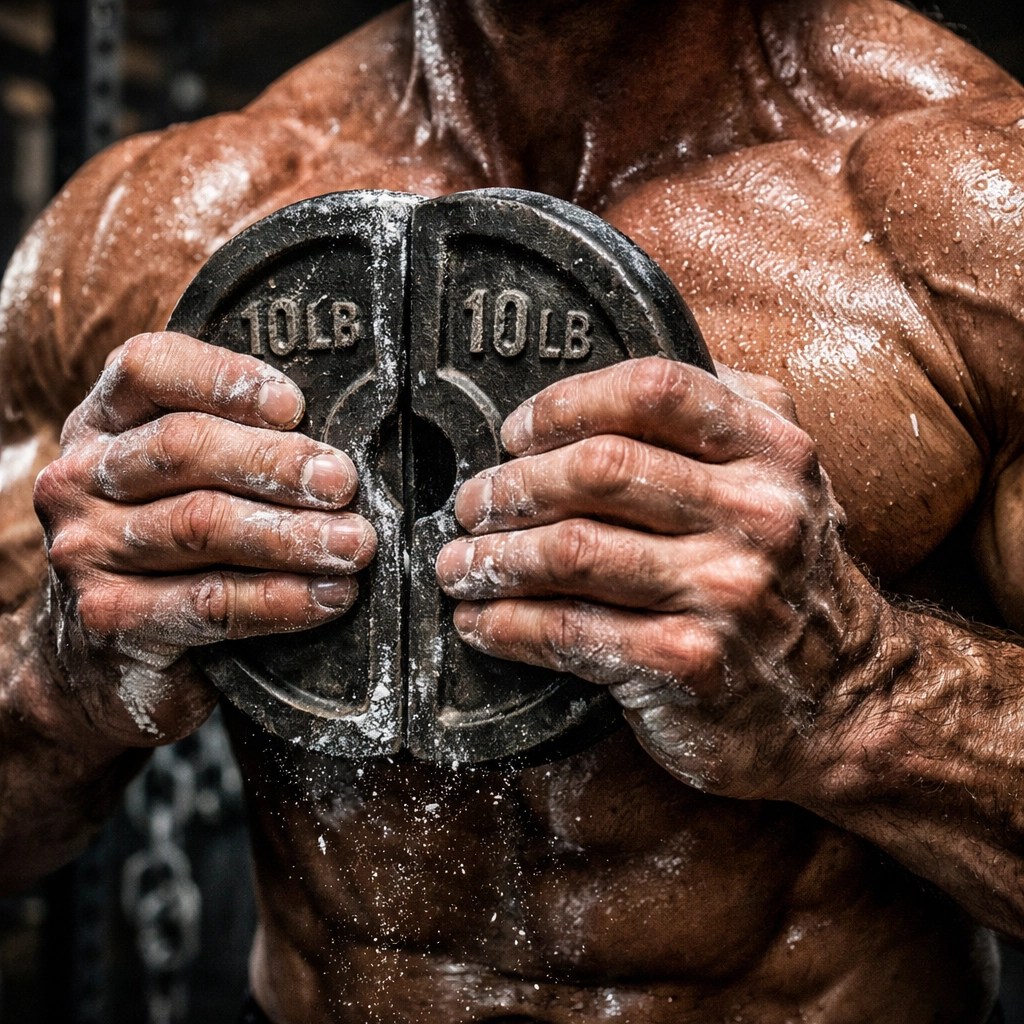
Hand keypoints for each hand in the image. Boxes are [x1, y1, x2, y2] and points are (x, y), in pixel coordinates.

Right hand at [33, 332, 375, 748]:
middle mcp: (80, 477)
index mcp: (104, 421)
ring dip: (291, 535)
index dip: (224, 379)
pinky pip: (209, 602)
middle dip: (275, 464)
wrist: (105, 663)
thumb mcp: (191, 480)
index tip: (296, 406)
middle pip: (182, 447)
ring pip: (201, 525)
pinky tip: (329, 596)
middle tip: (343, 483)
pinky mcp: (108, 617)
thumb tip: (337, 446)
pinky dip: (279, 599)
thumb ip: (242, 445)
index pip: (148, 368)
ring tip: (353, 544)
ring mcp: (86, 548)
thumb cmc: (175, 547)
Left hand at [435, 357, 881, 797]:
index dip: (567, 403)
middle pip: (596, 469)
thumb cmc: (791, 579)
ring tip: (458, 562)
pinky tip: (480, 621)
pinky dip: (506, 625)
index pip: (653, 390)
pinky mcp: (687, 663)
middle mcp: (756, 514)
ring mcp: (723, 592)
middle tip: (472, 503)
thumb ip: (723, 414)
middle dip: (511, 485)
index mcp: (772, 451)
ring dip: (492, 556)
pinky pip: (567, 631)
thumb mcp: (785, 479)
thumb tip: (608, 385)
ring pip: (569, 552)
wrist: (846, 700)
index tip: (517, 432)